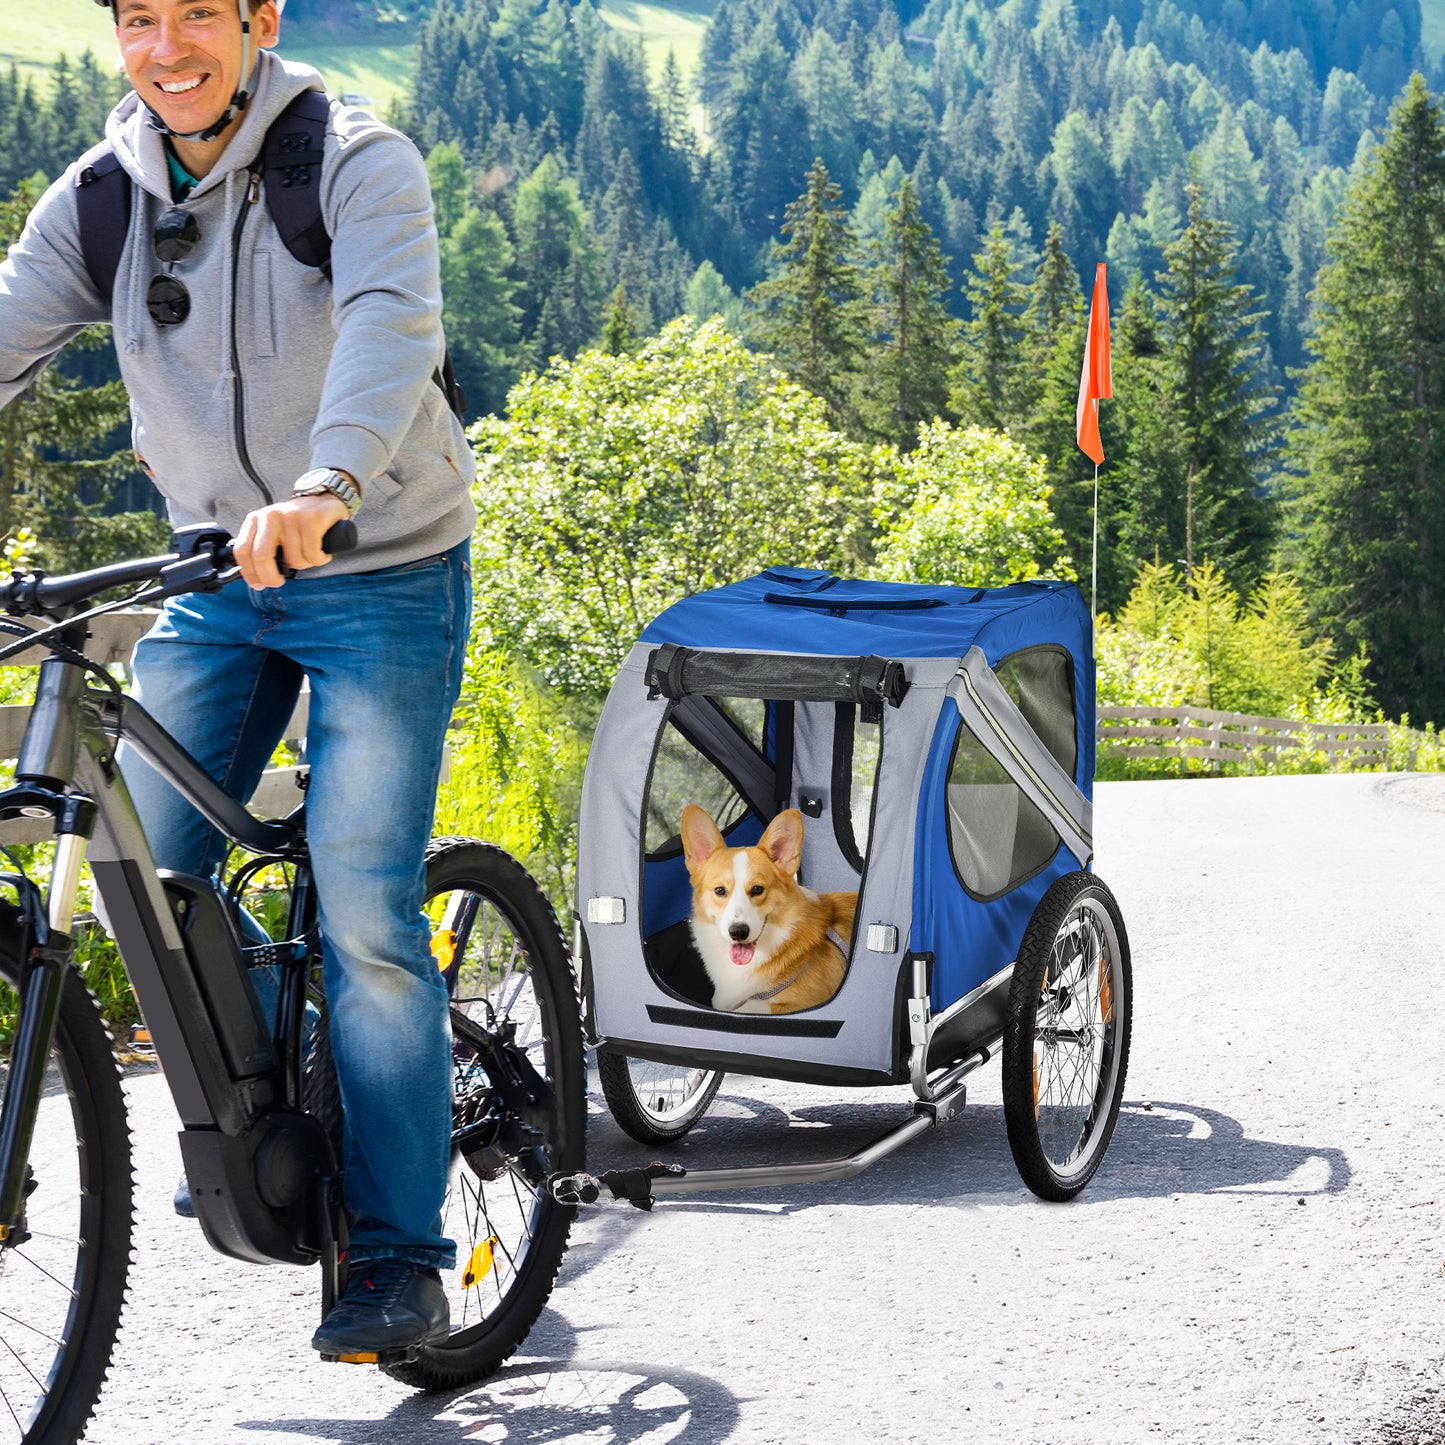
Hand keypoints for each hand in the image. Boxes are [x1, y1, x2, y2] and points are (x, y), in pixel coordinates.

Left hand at [234, 493, 350, 588]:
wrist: (324, 500)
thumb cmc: (298, 523)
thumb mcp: (273, 531)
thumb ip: (262, 548)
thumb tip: (257, 578)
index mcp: (255, 520)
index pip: (242, 550)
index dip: (250, 573)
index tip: (259, 584)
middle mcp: (270, 516)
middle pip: (262, 557)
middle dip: (271, 577)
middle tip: (279, 582)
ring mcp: (290, 517)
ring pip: (294, 559)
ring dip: (305, 565)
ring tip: (310, 555)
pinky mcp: (311, 519)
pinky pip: (312, 554)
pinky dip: (319, 559)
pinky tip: (322, 553)